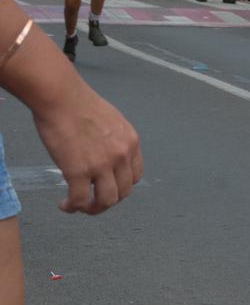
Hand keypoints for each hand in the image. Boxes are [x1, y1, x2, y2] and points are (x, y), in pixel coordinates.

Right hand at [32, 81, 142, 214]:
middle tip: (92, 200)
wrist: (60, 96)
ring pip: (107, 201)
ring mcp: (102, 165)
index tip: (108, 186)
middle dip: (108, 199)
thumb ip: (113, 139)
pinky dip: (73, 207)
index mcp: (131, 142)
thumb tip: (105, 153)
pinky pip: (80, 200)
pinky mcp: (78, 171)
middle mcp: (122, 155)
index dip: (122, 185)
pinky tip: (64, 205)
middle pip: (124, 192)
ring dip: (93, 208)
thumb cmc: (78, 103)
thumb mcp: (111, 120)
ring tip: (80, 206)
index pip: (135, 175)